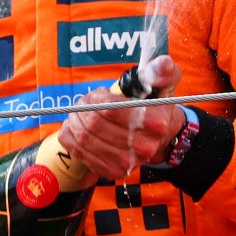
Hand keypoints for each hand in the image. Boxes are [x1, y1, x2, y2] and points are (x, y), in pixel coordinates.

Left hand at [57, 54, 183, 180]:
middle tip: (83, 101)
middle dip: (82, 109)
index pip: (110, 109)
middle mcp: (142, 146)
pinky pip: (79, 152)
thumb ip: (162, 71)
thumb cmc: (157, 107)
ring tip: (78, 113)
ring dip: (74, 122)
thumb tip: (160, 64)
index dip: (97, 98)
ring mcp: (126, 162)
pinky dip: (70, 137)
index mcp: (155, 122)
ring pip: (84, 138)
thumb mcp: (165, 84)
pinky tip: (75, 128)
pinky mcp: (112, 172)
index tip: (98, 94)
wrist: (162, 138)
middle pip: (94, 124)